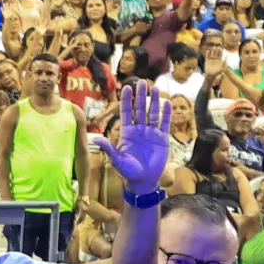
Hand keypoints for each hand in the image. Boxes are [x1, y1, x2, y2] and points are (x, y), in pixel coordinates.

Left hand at [94, 78, 171, 192]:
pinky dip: (166, 114)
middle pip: (140, 109)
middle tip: (141, 83)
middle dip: (140, 96)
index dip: (127, 100)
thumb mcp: (117, 159)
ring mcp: (151, 133)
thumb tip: (96, 139)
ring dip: (154, 102)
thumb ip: (109, 148)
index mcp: (127, 132)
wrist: (143, 180)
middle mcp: (139, 129)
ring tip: (155, 89)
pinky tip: (168, 104)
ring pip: (153, 114)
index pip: (126, 112)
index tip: (126, 87)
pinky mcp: (162, 139)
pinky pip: (165, 124)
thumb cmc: (128, 171)